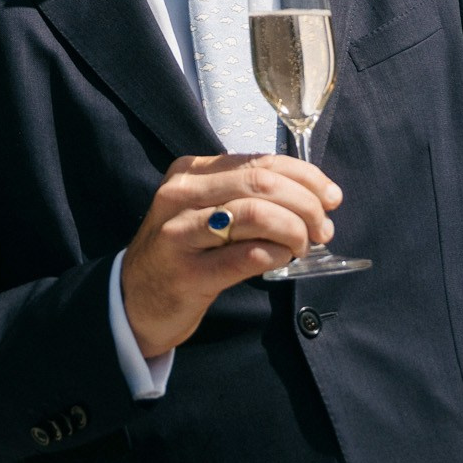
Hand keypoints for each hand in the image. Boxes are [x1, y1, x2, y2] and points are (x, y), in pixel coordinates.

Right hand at [120, 153, 342, 359]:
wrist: (132, 301)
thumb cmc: (180, 253)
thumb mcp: (203, 210)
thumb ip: (245, 195)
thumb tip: (312, 195)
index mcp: (190, 172)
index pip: (260, 161)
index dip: (305, 175)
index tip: (330, 196)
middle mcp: (181, 196)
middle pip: (262, 184)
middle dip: (306, 203)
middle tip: (323, 227)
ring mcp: (180, 234)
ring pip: (256, 214)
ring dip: (295, 229)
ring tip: (304, 245)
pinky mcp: (187, 274)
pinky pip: (246, 256)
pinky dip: (276, 254)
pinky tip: (282, 260)